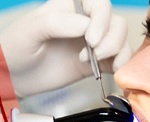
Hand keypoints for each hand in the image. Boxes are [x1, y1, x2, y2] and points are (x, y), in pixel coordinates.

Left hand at [0, 0, 131, 96]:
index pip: (100, 5)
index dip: (101, 21)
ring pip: (122, 40)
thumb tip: (86, 26)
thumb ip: (56, 23)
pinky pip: (120, 60)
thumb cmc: (18, 50)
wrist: (17, 78)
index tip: (91, 40)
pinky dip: (122, 65)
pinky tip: (111, 70)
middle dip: (111, 40)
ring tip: (96, 62)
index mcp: (71, 8)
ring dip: (117, 52)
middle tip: (95, 54)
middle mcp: (87, 24)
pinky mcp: (99, 63)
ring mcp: (95, 44)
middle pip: (117, 23)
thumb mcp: (30, 31)